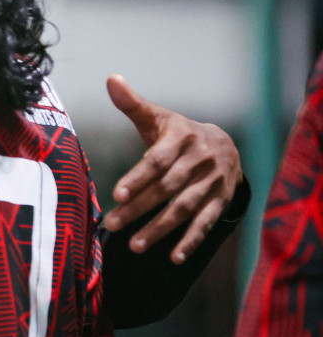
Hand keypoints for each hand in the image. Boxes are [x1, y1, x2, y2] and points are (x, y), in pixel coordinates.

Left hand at [102, 75, 242, 263]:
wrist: (225, 143)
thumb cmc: (178, 133)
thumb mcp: (158, 117)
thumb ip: (132, 104)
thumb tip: (111, 79)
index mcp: (182, 138)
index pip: (157, 160)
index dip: (137, 177)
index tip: (116, 194)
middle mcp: (200, 160)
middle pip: (166, 188)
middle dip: (139, 207)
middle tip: (112, 224)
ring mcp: (213, 182)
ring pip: (184, 208)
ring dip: (160, 228)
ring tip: (135, 245)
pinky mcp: (221, 201)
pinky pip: (206, 223)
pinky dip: (191, 241)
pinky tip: (174, 257)